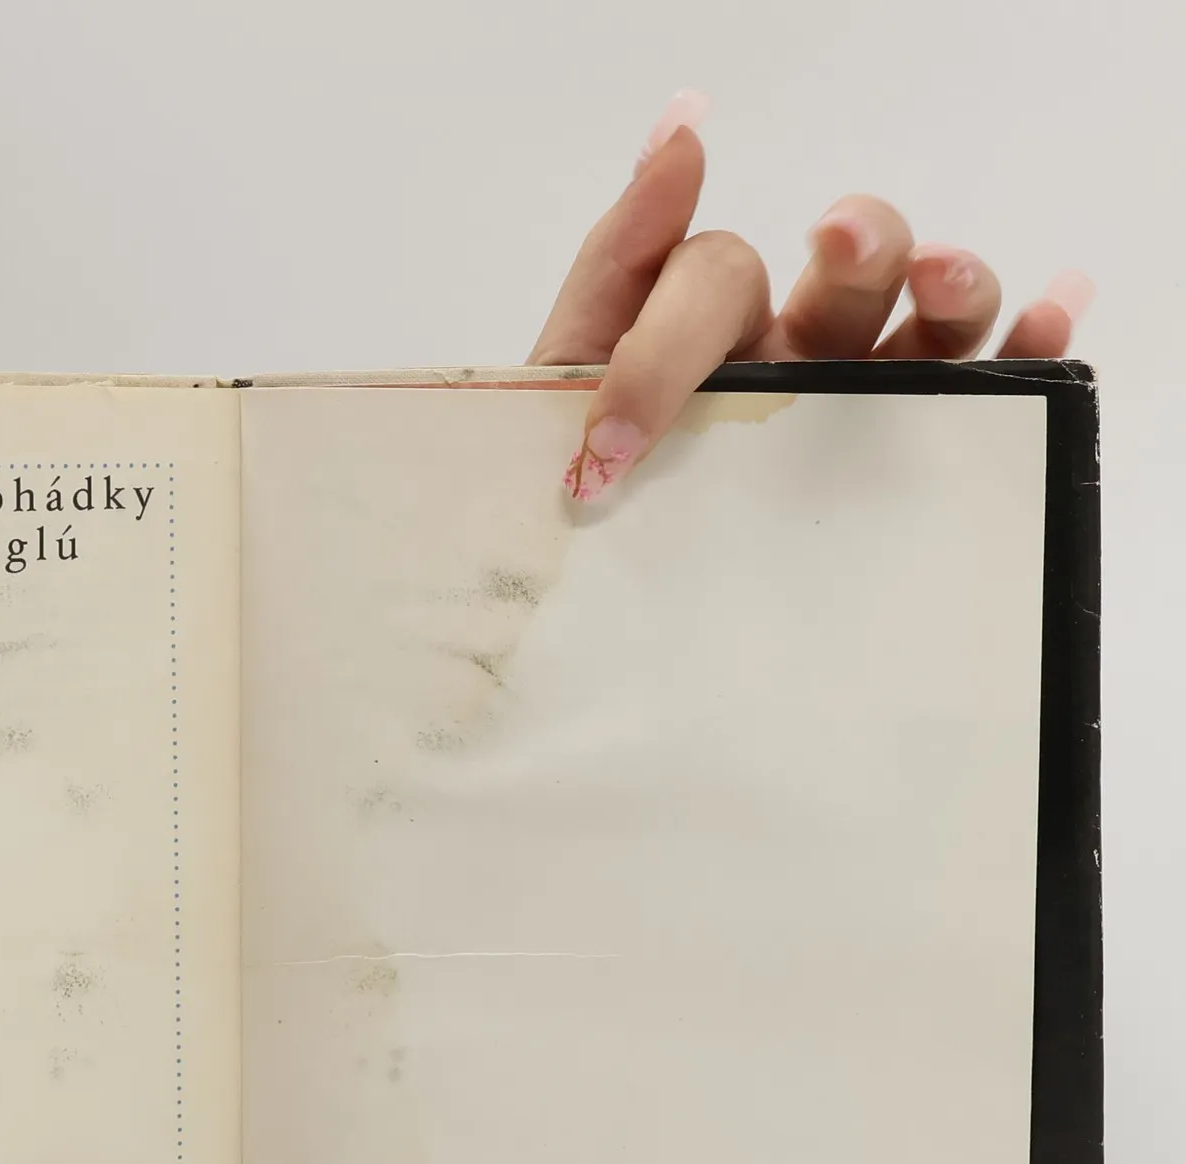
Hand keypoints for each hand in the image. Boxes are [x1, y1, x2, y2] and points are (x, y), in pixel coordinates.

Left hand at [535, 91, 1093, 500]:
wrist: (588, 580)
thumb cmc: (576, 487)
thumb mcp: (560, 384)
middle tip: (840, 243)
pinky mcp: (896, 453)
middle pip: (849, 267)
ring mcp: (848, 400)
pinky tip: (1051, 321)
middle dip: (856, 244)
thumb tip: (679, 134)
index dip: (666, 344)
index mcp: (706, 329)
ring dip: (950, 286)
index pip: (715, 278)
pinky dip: (1024, 348)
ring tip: (943, 278)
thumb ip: (613, 264)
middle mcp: (788, 350)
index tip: (611, 444)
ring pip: (923, 323)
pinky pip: (973, 393)